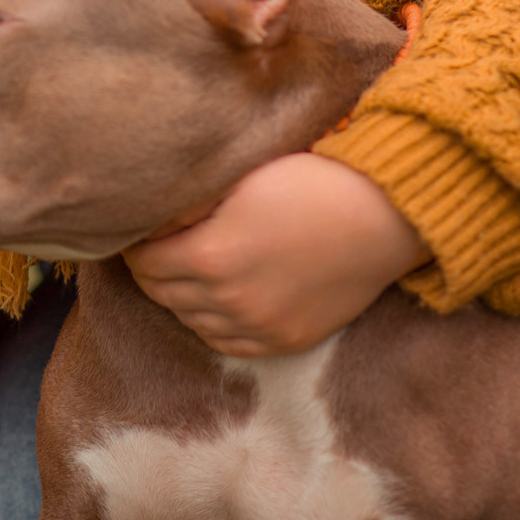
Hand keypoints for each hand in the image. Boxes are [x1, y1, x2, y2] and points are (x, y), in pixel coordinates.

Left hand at [123, 152, 429, 357]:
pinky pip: (228, 343)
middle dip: (152, 270)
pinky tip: (218, 299)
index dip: (137, 243)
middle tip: (157, 248)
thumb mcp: (240, 176)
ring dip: (181, 297)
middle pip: (161, 294)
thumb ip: (190, 201)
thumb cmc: (311, 180)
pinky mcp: (285, 339)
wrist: (383, 216)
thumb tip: (148, 213)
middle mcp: (228, 297)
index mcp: (209, 253)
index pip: (143, 261)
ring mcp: (258, 324)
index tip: (142, 228)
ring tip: (188, 269)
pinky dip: (213, 323)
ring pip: (191, 321)